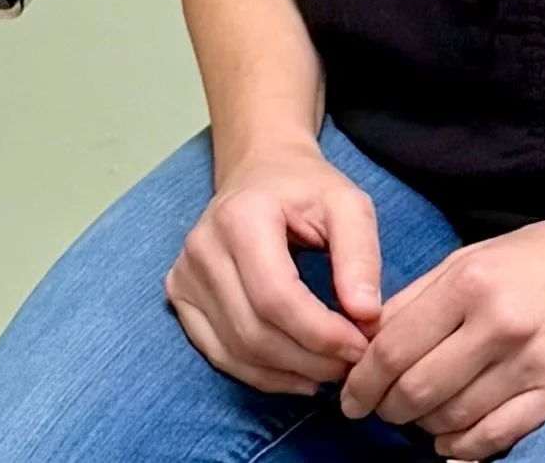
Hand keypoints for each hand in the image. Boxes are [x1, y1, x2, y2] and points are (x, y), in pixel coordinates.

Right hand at [164, 140, 383, 393]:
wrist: (259, 169)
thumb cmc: (306, 188)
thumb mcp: (347, 203)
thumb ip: (361, 254)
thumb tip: (365, 315)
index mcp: (241, 217)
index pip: (277, 298)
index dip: (321, 334)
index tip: (362, 346)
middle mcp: (202, 246)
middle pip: (255, 331)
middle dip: (310, 360)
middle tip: (350, 363)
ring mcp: (184, 272)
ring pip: (237, 350)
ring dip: (289, 373)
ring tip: (329, 368)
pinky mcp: (179, 292)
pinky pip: (218, 353)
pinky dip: (261, 375)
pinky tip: (296, 373)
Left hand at [337, 208, 544, 456]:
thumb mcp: (477, 255)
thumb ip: (424, 294)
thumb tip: (372, 334)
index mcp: (470, 280)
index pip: (396, 344)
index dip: (363, 377)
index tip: (348, 392)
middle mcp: (499, 323)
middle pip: (418, 388)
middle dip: (385, 407)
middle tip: (374, 411)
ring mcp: (533, 362)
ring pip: (454, 417)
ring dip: (422, 428)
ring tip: (413, 422)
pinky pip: (498, 436)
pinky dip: (463, 447)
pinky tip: (450, 442)